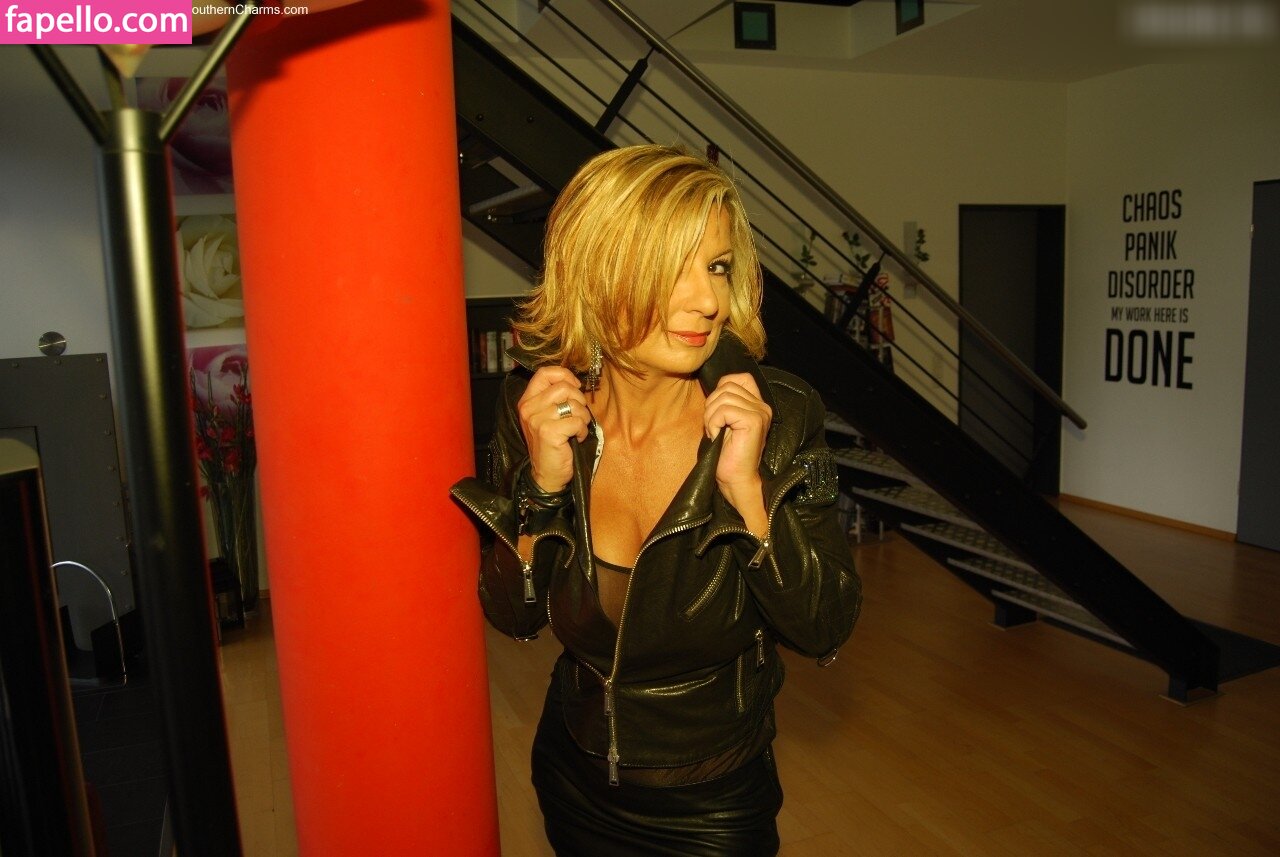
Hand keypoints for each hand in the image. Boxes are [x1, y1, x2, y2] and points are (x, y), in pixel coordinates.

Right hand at [517, 367, 589, 492]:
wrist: (547, 475)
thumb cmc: (552, 444)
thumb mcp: (548, 417)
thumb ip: (555, 398)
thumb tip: (574, 382)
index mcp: (527, 401)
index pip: (544, 373)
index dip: (565, 375)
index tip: (575, 388)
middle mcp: (528, 408)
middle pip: (563, 387)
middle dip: (579, 400)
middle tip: (577, 415)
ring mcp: (537, 420)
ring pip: (573, 404)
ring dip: (582, 417)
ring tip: (576, 429)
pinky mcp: (548, 432)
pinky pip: (577, 421)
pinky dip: (582, 430)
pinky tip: (575, 438)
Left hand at [704, 373, 770, 533]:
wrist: (736, 479)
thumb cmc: (726, 454)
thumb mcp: (724, 422)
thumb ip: (724, 403)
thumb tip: (712, 388)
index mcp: (758, 405)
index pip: (740, 378)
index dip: (722, 387)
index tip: (717, 411)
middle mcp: (763, 406)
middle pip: (727, 386)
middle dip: (711, 405)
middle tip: (713, 427)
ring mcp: (760, 413)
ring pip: (723, 397)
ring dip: (711, 416)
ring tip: (715, 433)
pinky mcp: (754, 421)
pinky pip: (723, 410)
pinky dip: (713, 423)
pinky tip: (717, 437)